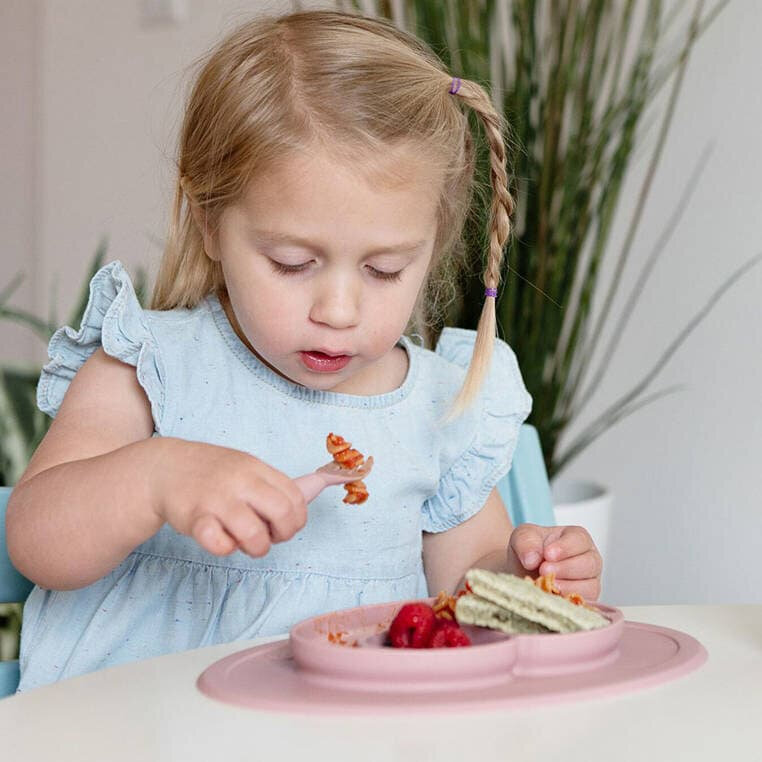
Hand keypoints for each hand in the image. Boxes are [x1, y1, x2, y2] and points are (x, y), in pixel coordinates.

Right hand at [148, 437, 306, 557]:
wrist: (164, 468)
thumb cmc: (214, 473)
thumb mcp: (249, 468)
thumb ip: (280, 484)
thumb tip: (329, 480)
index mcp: (259, 468)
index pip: (297, 499)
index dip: (296, 519)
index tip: (281, 524)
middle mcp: (242, 481)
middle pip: (285, 515)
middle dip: (283, 535)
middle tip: (267, 535)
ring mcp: (218, 499)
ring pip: (256, 536)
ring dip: (255, 547)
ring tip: (242, 540)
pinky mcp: (195, 518)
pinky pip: (220, 545)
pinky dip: (224, 548)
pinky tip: (219, 538)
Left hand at [507, 523, 601, 600]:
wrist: (523, 571)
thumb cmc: (530, 550)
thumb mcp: (523, 537)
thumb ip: (526, 542)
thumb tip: (531, 560)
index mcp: (577, 538)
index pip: (580, 540)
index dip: (565, 548)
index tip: (547, 554)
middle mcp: (589, 559)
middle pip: (589, 564)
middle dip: (565, 568)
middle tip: (543, 570)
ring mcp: (589, 582)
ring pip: (590, 587)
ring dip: (566, 587)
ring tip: (546, 584)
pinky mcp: (585, 601)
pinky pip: (585, 605)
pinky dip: (567, 602)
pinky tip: (551, 597)